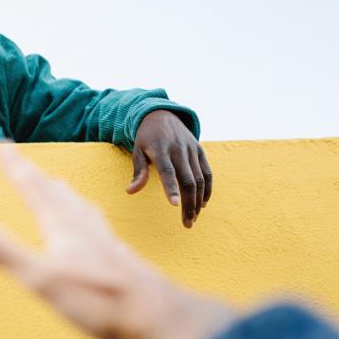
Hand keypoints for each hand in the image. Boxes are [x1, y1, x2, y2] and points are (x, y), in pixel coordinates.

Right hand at [0, 146, 232, 338]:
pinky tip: (98, 235)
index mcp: (62, 227)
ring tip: (61, 188)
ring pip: (81, 209)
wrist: (158, 317)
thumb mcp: (39, 277)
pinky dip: (89, 221)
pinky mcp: (120, 263)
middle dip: (36, 178)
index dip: (15, 167)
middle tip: (24, 164)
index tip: (3, 144)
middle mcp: (85, 228)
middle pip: (56, 194)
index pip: (33, 189)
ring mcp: (105, 244)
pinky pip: (99, 230)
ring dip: (65, 195)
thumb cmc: (100, 299)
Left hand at [127, 110, 212, 227]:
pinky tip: (202, 204)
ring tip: (193, 218)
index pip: (167, 171)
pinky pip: (207, 173)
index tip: (174, 206)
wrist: (162, 114)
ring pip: (200, 179)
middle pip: (187, 180)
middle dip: (188, 204)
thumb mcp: (137, 151)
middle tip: (187, 224)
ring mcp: (191, 149)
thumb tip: (130, 191)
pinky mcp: (200, 150)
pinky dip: (207, 189)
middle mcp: (178, 149)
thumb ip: (138, 172)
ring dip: (198, 201)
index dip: (171, 188)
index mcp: (160, 149)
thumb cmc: (146, 138)